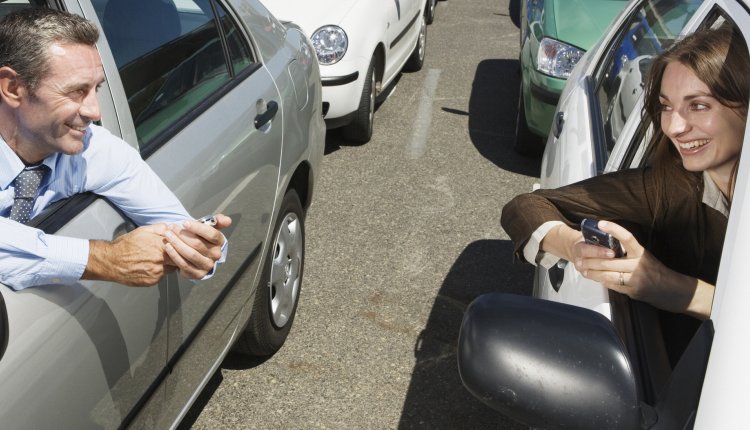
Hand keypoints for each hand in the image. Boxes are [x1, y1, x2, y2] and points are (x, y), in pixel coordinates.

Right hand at [83, 224, 174, 285]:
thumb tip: (170, 227)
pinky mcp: (151, 282)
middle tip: (169, 255)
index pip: (180, 248)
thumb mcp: (142, 231)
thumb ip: (159, 228)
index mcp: (160, 246)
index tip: (179, 247)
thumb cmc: (125, 245)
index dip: (180, 247)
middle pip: (178, 260)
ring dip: (167, 266)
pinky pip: (161, 277)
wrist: (110, 261)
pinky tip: (149, 268)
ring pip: (170, 270)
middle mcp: (160, 260)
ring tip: (155, 261)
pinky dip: (158, 273)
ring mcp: (156, 272)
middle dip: (176, 258)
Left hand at [163, 214, 231, 279]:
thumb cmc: (200, 239)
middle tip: (171, 227)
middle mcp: (216, 255)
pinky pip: (184, 264)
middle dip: (182, 235)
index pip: (212, 234)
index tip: (184, 222)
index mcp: (219, 243)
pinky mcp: (198, 274)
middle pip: (198, 244)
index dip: (197, 228)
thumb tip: (227, 220)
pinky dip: (174, 255)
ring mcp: (207, 266)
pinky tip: (168, 247)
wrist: (195, 255)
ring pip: (191, 254)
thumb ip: (216, 221)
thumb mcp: (208, 228)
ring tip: (167, 235)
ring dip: (177, 244)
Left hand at [572, 220, 711, 317]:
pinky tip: (593, 277)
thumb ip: (627, 252)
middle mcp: (638, 264)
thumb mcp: (644, 257)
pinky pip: (612, 285)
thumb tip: (605, 246)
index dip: (614, 229)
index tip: (601, 223)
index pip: (627, 237)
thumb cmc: (654, 270)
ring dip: (591, 272)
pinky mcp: (632, 291)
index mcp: (641, 252)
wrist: (671, 290)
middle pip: (608, 260)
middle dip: (590, 260)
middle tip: (578, 258)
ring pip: (607, 274)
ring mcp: (635, 278)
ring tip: (582, 269)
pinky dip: (600, 280)